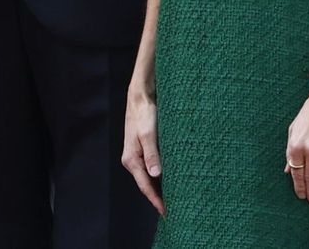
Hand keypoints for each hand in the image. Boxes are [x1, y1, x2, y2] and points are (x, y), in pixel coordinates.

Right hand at [121, 85, 165, 215]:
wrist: (140, 96)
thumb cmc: (144, 113)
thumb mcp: (148, 133)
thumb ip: (152, 154)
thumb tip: (156, 174)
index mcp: (131, 159)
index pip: (145, 186)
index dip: (156, 200)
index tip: (167, 213)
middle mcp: (133, 160)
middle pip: (147, 184)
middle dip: (159, 197)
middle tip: (176, 211)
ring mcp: (139, 155)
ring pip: (151, 176)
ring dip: (162, 187)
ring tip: (177, 199)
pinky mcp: (146, 149)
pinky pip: (153, 167)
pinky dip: (163, 176)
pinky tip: (173, 179)